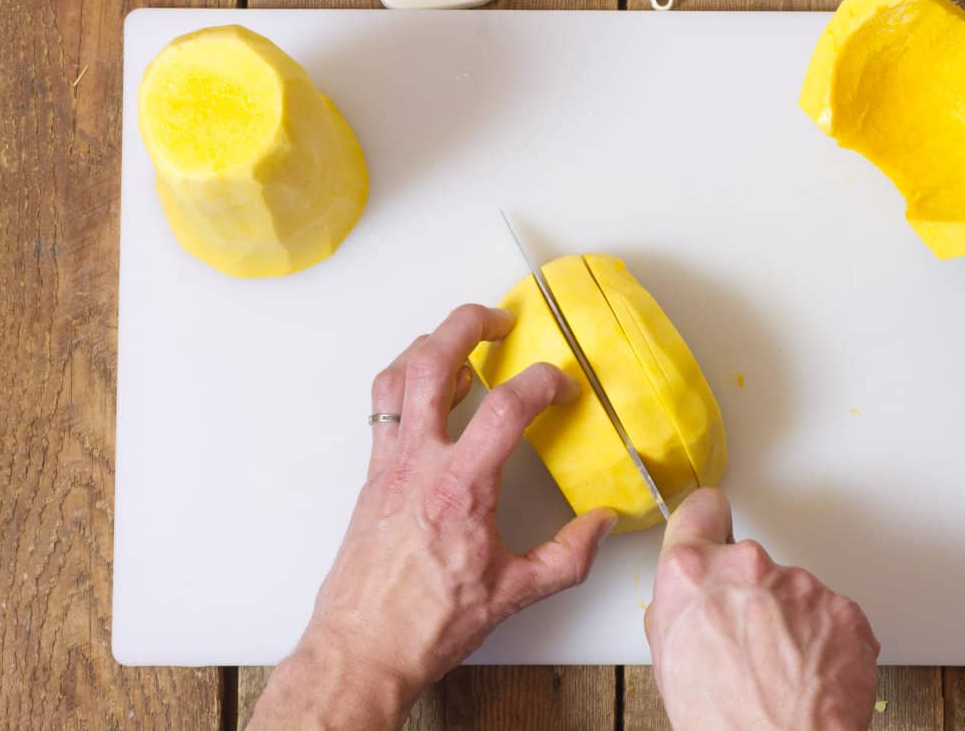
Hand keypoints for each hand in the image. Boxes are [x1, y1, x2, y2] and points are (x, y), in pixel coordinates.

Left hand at [249, 305, 618, 730]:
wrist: (362, 647)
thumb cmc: (428, 623)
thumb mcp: (515, 593)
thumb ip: (568, 556)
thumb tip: (601, 525)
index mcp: (460, 487)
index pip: (505, 406)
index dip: (542, 382)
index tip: (562, 385)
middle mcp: (418, 463)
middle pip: (434, 361)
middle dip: (467, 324)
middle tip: (499, 318)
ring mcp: (388, 464)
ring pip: (397, 376)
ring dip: (429, 345)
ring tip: (461, 342)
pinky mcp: (372, 475)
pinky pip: (383, 407)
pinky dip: (405, 382)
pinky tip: (428, 391)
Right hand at [645, 489, 879, 730]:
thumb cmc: (722, 722)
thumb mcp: (666, 657)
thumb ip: (678, 605)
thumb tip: (691, 598)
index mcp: (692, 572)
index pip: (702, 509)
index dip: (707, 523)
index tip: (714, 527)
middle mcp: (747, 566)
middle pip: (747, 559)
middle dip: (748, 590)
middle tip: (745, 640)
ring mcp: (800, 585)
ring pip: (791, 590)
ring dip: (788, 619)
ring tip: (779, 670)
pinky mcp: (843, 609)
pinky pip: (829, 615)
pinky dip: (823, 640)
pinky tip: (808, 675)